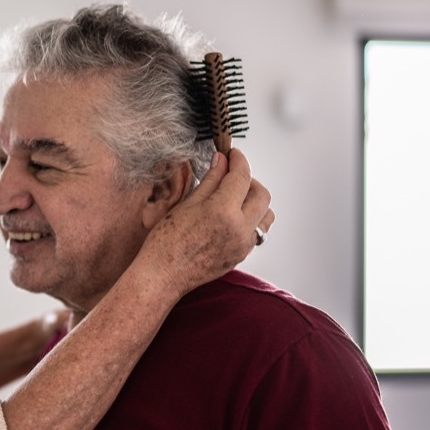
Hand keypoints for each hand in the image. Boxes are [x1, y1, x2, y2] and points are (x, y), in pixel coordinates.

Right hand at [138, 148, 272, 297]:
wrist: (163, 274)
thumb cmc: (166, 242)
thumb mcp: (187, 204)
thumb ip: (210, 181)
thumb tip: (221, 162)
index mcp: (223, 211)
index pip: (241, 177)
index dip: (238, 161)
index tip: (232, 154)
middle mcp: (240, 228)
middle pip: (262, 194)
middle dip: (249, 180)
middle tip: (232, 175)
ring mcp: (244, 244)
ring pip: (266, 215)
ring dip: (255, 201)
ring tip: (234, 198)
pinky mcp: (242, 255)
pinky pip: (257, 232)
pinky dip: (251, 219)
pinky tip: (231, 217)